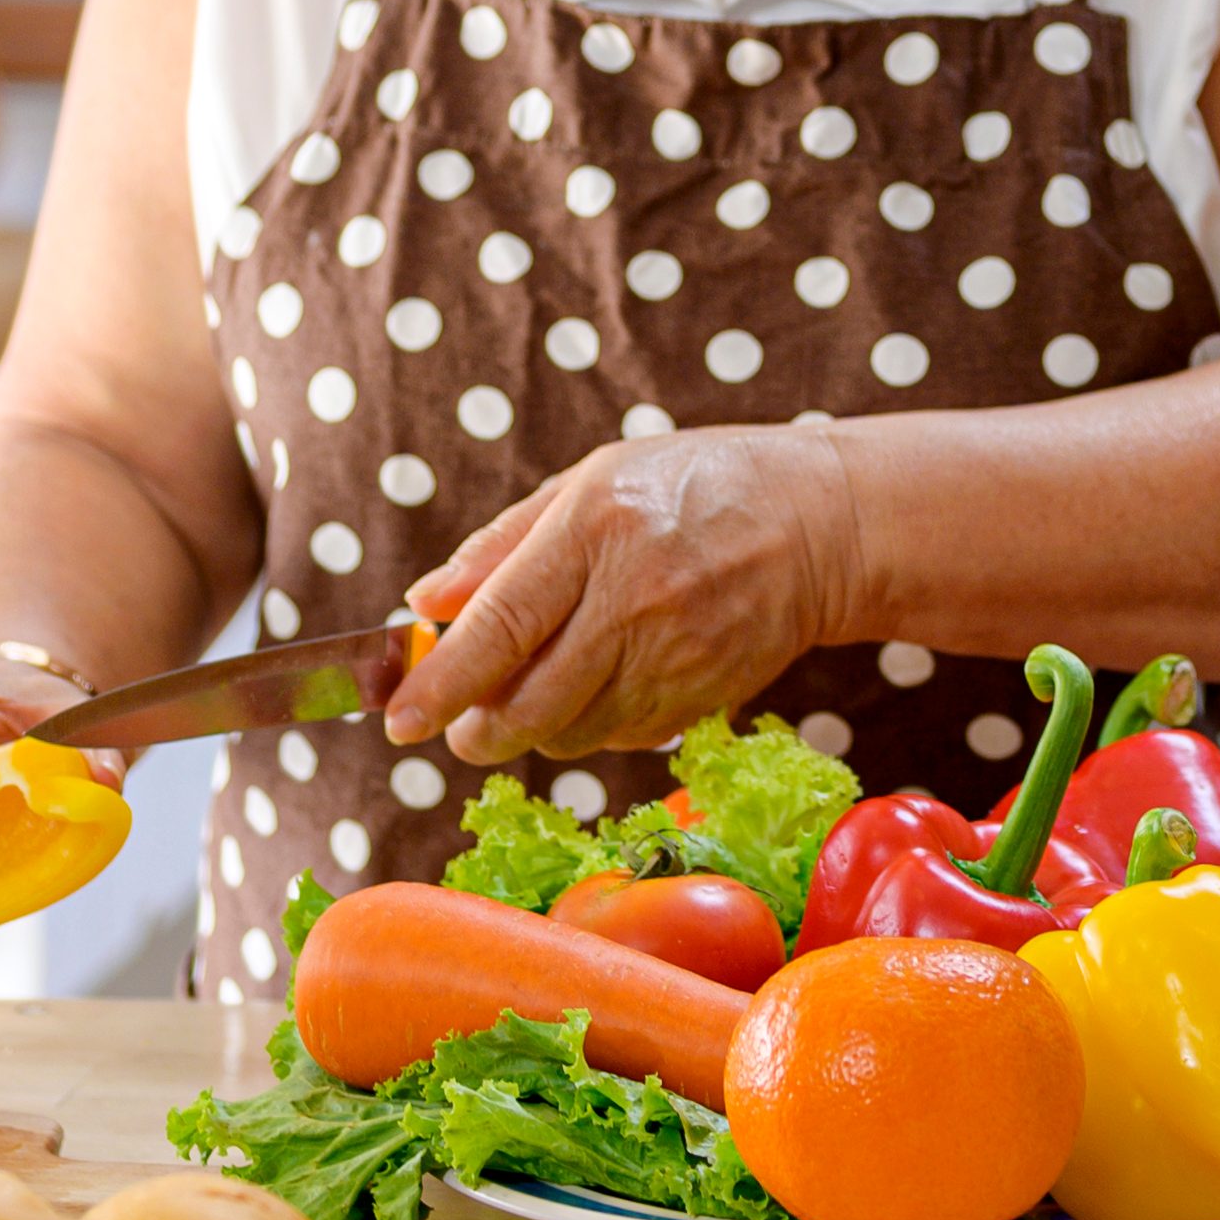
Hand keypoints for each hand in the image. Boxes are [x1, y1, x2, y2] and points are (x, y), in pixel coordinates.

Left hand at [385, 427, 859, 765]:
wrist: (821, 524)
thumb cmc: (693, 487)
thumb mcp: (591, 479)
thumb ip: (501, 544)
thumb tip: (424, 603)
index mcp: (595, 528)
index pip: (499, 626)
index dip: (441, 681)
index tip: (398, 719)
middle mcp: (634, 599)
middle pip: (528, 704)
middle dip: (476, 730)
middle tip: (459, 726)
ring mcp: (676, 656)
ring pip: (570, 734)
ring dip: (533, 730)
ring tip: (536, 691)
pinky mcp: (704, 698)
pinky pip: (620, 739)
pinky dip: (592, 727)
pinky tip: (604, 683)